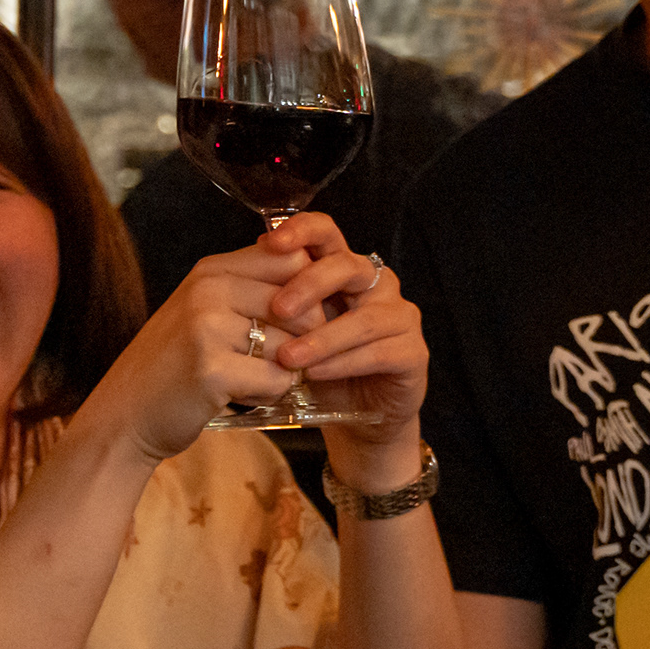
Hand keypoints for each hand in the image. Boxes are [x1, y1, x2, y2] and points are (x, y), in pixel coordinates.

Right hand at [71, 236, 311, 463]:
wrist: (124, 413)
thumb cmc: (173, 365)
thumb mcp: (204, 311)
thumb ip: (248, 290)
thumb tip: (315, 284)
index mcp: (210, 271)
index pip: (292, 259)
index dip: (310, 291)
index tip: (297, 320)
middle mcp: (208, 290)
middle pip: (300, 304)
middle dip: (305, 339)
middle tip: (279, 360)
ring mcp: (207, 328)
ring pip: (292, 346)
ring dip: (285, 371)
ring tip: (252, 379)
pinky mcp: (212, 370)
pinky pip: (277, 380)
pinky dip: (270, 395)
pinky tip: (242, 396)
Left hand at [257, 212, 428, 481]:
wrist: (353, 418)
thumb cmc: (315, 367)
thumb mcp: (288, 334)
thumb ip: (273, 304)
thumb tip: (235, 278)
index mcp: (342, 268)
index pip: (326, 232)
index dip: (301, 230)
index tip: (270, 244)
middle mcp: (375, 284)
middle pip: (346, 266)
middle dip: (309, 284)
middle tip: (277, 309)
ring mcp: (400, 316)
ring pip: (364, 317)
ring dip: (323, 337)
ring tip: (288, 358)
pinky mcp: (414, 352)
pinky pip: (379, 352)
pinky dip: (344, 363)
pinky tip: (317, 374)